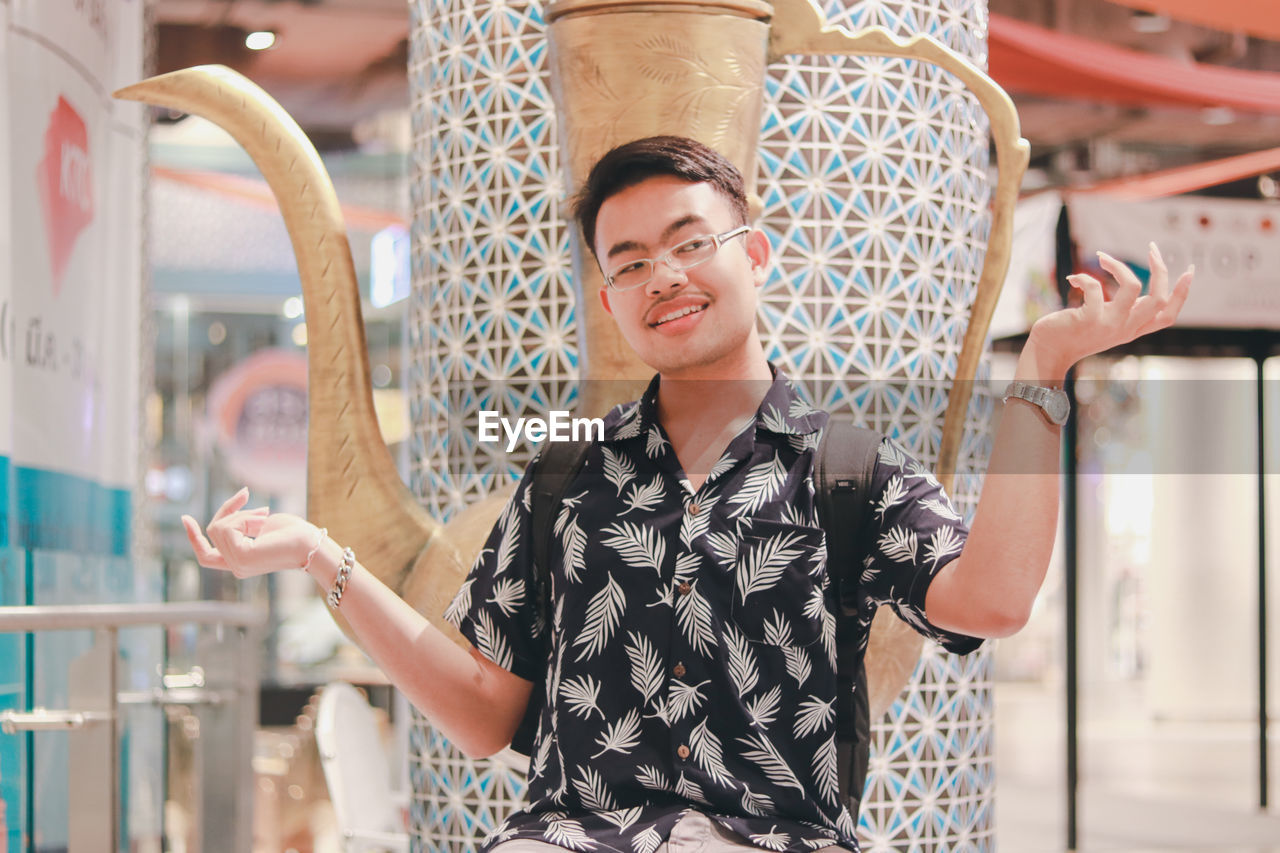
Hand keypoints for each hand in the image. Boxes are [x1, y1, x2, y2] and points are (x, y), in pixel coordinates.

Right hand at [181, 487, 317, 577]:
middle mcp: (236, 568)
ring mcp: (237, 565)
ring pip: (219, 527)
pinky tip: (262, 520)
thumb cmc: (294, 533)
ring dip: (242, 514)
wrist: (312, 543)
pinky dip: (243, 517)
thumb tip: (232, 508)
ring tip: (264, 514)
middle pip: (213, 531)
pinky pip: (227, 527)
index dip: (194, 537)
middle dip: (229, 510)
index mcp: (240, 562)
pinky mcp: (242, 558)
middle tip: (250, 498)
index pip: (207, 556)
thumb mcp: (261, 524)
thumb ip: (242, 523)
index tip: (184, 518)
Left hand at [1027, 242, 1192, 377]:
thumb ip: (1125, 310)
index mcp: (1133, 330)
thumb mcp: (1108, 323)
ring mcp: (1108, 325)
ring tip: (1102, 256)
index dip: (1183, 293)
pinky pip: (1095, 287)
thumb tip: (1139, 288)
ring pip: (1133, 287)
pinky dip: (1084, 277)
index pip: (1168, 315)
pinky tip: (1073, 279)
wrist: (1048, 353)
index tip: (1190, 270)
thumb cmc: (1074, 334)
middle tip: (1152, 248)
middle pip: (1159, 298)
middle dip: (1160, 268)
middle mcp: (1125, 329)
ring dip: (1119, 265)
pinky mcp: (1088, 319)